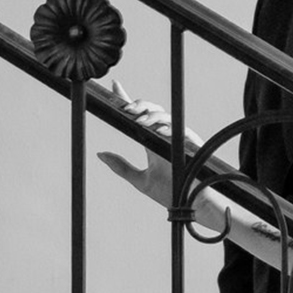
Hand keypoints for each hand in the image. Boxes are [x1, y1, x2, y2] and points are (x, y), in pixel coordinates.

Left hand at [91, 76, 229, 233]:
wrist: (191, 206)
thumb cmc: (171, 193)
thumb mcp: (140, 180)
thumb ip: (121, 167)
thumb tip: (100, 154)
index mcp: (153, 141)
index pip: (140, 116)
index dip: (127, 100)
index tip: (115, 87)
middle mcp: (166, 136)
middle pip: (153, 111)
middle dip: (140, 105)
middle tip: (127, 109)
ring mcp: (180, 139)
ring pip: (165, 117)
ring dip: (152, 116)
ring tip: (140, 121)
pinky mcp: (193, 145)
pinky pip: (182, 130)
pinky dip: (170, 128)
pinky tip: (159, 130)